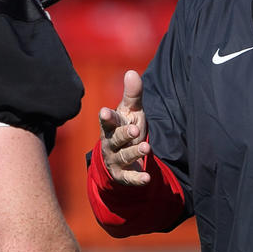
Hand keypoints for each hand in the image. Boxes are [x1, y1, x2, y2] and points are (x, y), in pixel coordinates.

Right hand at [98, 70, 151, 185]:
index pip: (107, 120)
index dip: (106, 116)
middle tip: (135, 130)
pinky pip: (129, 177)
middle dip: (124, 134)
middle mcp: (110, 142)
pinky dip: (137, 178)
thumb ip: (133, 95)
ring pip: (123, 156)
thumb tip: (132, 72)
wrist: (120, 156)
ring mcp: (115, 159)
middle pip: (115, 138)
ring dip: (134, 152)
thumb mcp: (131, 111)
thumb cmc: (126, 127)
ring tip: (146, 148)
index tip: (105, 112)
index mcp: (111, 125)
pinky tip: (147, 178)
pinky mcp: (122, 175)